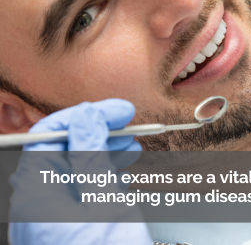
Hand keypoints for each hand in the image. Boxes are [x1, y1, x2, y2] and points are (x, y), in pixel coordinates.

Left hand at [9, 99, 151, 244]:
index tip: (120, 111)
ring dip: (105, 151)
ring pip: (78, 166)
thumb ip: (89, 154)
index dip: (88, 115)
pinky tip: (123, 171)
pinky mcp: (71, 224)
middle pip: (66, 148)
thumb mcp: (102, 200)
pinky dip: (105, 173)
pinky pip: (84, 187)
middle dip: (99, 131)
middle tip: (129, 125)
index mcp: (36, 192)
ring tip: (131, 146)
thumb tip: (86, 115)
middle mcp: (39, 201)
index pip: (53, 133)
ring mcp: (55, 214)